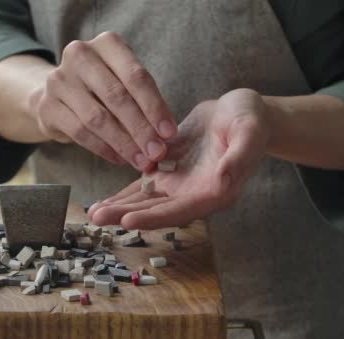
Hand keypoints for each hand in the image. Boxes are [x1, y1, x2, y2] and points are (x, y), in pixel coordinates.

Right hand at [28, 31, 177, 170]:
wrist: (58, 95)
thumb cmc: (101, 88)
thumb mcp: (123, 82)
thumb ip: (143, 102)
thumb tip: (165, 136)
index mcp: (107, 43)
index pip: (136, 76)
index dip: (155, 107)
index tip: (169, 133)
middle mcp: (80, 55)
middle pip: (117, 97)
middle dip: (141, 129)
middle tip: (157, 152)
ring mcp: (60, 80)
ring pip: (97, 118)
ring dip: (123, 144)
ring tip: (141, 160)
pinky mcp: (47, 106)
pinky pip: (80, 132)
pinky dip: (103, 149)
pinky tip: (119, 159)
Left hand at [88, 89, 270, 228]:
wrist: (240, 112)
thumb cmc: (250, 121)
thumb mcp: (249, 133)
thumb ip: (239, 157)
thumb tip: (224, 178)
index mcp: (214, 192)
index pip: (179, 210)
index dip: (153, 217)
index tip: (128, 220)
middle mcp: (193, 194)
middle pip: (155, 209)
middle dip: (125, 215)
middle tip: (96, 217)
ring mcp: (178, 184)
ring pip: (145, 199)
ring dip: (119, 206)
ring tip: (93, 211)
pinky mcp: (167, 170)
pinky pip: (142, 184)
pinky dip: (123, 193)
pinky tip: (103, 199)